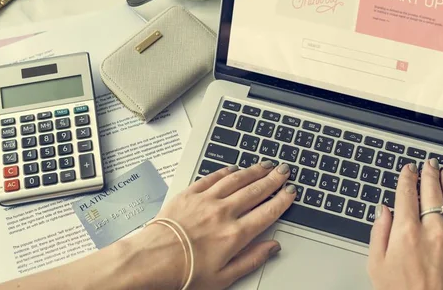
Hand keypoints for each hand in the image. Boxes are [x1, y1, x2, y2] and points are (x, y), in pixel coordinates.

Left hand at [141, 161, 295, 289]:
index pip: (267, 213)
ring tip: (264, 165)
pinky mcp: (189, 194)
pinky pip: (211, 177)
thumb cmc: (185, 272)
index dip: (282, 201)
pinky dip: (225, 171)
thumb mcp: (225, 276)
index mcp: (235, 235)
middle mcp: (223, 213)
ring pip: (235, 180)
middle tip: (283, 170)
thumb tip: (271, 248)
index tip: (290, 192)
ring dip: (252, 171)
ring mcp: (206, 200)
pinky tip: (233, 168)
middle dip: (272, 179)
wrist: (152, 260)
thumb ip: (252, 259)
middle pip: (255, 191)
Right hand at [369, 159, 442, 289]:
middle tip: (427, 164)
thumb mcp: (376, 263)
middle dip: (428, 175)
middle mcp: (432, 233)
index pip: (407, 195)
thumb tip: (384, 210)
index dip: (406, 178)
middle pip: (432, 194)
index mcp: (406, 233)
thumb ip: (379, 232)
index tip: (407, 169)